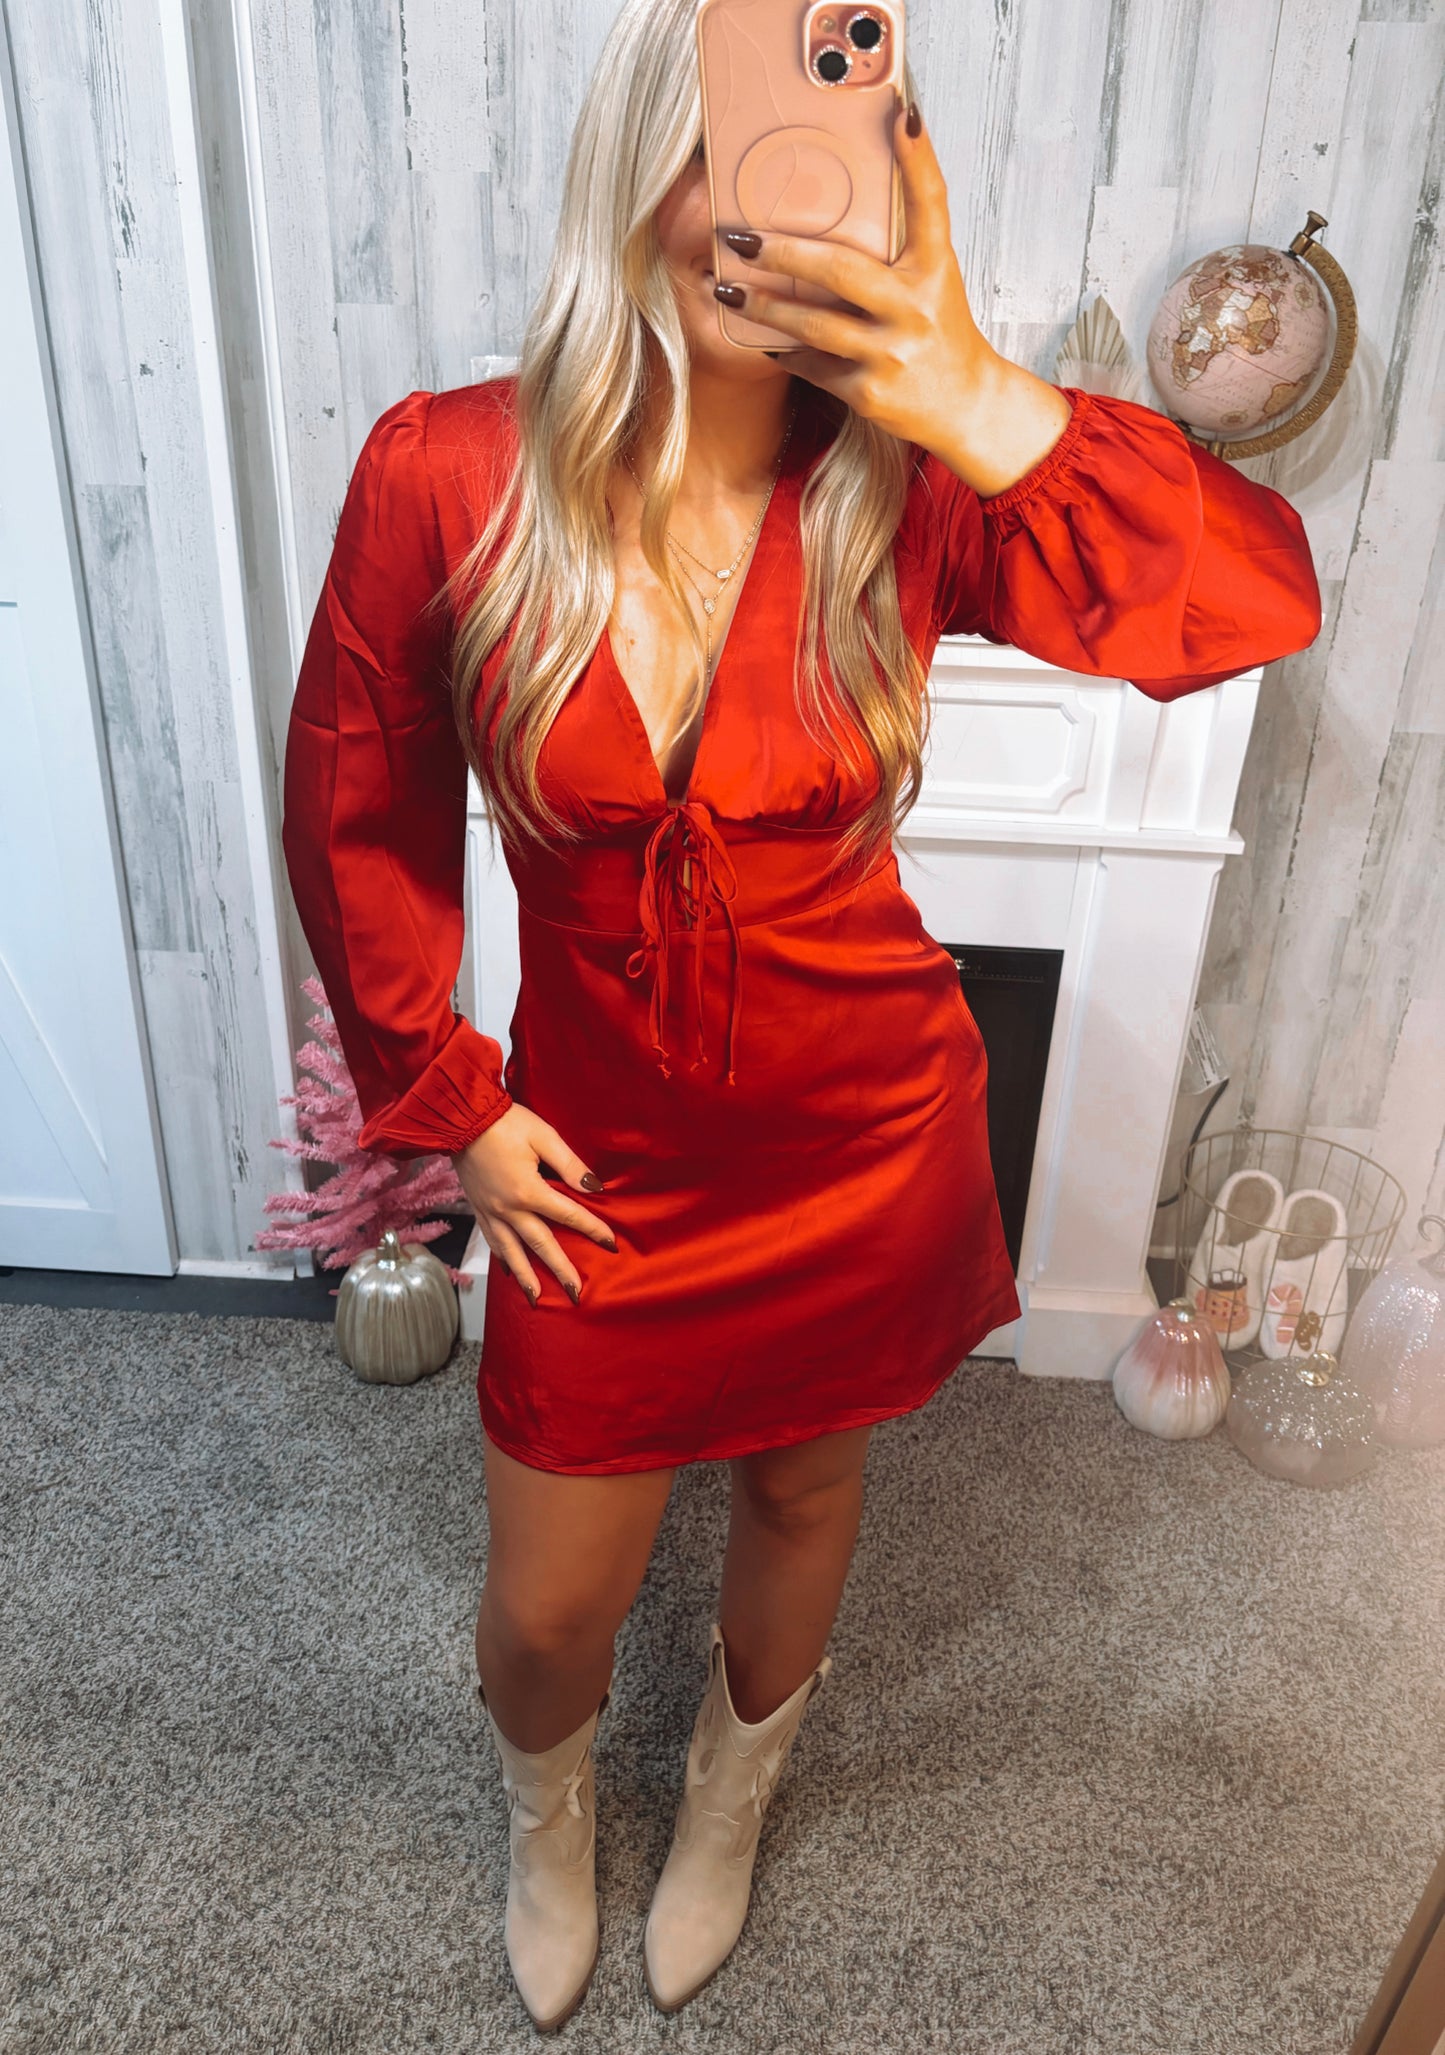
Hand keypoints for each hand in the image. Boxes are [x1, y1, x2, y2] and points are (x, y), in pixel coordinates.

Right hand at [452, 1103, 616, 1307]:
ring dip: (526, 1276)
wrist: (460, 1118)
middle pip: (540, 1245)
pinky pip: (491, 1240)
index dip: (592, 1229)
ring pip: (511, 1251)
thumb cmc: (504, 1122)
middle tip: (576, 1293)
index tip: (611, 1244)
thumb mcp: (544, 1136)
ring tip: (536, 1298)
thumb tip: (594, 1187)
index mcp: (528, 1190)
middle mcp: (508, 1208)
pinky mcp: (477, 1208)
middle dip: (560, 1270)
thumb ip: (570, 1165)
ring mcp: (490, 1211)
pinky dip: (502, 1258)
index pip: (569, 1215)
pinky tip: (508, 1270)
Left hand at [716, 103, 1073, 497]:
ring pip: (814, 325)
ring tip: (727, 291)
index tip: (900, 114)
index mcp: (936, 268)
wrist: (966, 405)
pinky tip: (764, 339)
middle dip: (782, 252)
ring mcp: (893, 352)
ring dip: (763, 308)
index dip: (918, 158)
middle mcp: (917, 307)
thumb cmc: (938, 331)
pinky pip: (814, 366)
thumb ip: (896, 249)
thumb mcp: (931, 281)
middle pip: (841, 269)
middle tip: (738, 238)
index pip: (930, 203)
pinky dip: (787, 352)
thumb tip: (838, 202)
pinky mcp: (872, 392)